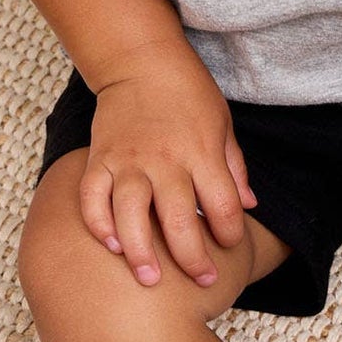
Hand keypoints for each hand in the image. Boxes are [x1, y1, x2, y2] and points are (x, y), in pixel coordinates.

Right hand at [80, 47, 257, 287]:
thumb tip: (249, 205)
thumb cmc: (188, 93)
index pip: (222, 204)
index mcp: (201, 152)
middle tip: (202, 281)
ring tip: (150, 278)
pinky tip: (111, 246)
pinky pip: (92, 197)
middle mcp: (165, 159)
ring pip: (131, 214)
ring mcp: (128, 160)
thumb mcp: (223, 125)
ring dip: (140, 251)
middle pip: (180, 220)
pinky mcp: (99, 158)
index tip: (229, 245)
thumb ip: (234, 168)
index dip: (229, 233)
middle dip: (193, 258)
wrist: (141, 60)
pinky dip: (99, 224)